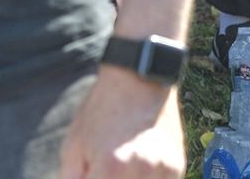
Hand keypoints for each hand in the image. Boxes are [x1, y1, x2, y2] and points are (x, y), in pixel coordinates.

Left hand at [59, 66, 183, 177]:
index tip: (93, 173)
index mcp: (110, 168)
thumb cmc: (102, 110)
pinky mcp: (176, 166)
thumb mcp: (74, 146)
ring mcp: (162, 170)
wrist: (139, 79)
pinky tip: (137, 171)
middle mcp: (140, 172)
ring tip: (121, 168)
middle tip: (107, 169)